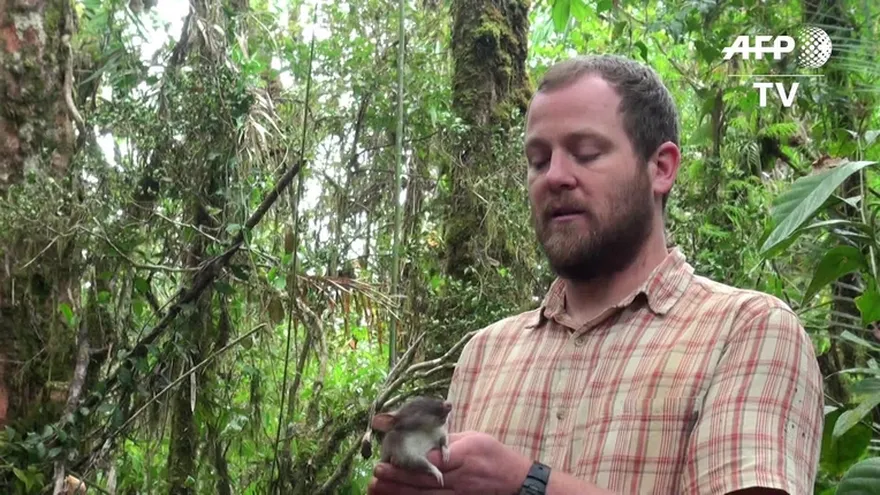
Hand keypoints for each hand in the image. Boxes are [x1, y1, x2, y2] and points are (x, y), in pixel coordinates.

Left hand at [367, 431, 531, 494]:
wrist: (518, 482)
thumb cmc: (495, 456)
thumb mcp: (475, 439)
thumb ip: (449, 440)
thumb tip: (424, 438)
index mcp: (464, 457)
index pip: (431, 462)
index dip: (407, 463)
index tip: (387, 460)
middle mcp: (460, 479)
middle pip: (424, 482)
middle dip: (397, 480)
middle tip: (375, 476)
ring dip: (400, 494)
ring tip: (378, 490)